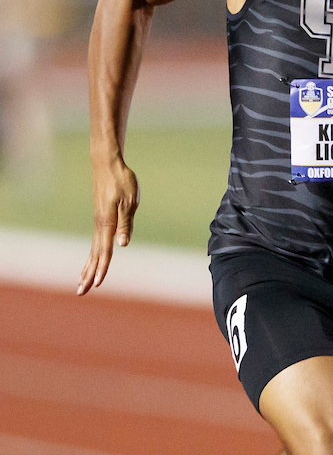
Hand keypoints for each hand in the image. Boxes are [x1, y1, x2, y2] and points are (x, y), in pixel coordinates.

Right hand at [77, 158, 139, 293]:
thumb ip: (126, 224)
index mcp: (108, 223)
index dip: (102, 268)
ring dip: (88, 267)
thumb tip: (122, 244)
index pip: (105, 251)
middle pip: (95, 255)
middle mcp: (100, 225)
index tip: (97, 284)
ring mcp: (98, 222)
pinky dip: (92, 255)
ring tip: (81, 283)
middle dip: (89, 274)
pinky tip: (91, 261)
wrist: (108, 163)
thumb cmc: (122, 180)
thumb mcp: (130, 202)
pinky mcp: (100, 218)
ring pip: (93, 250)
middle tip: (81, 292)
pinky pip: (95, 242)